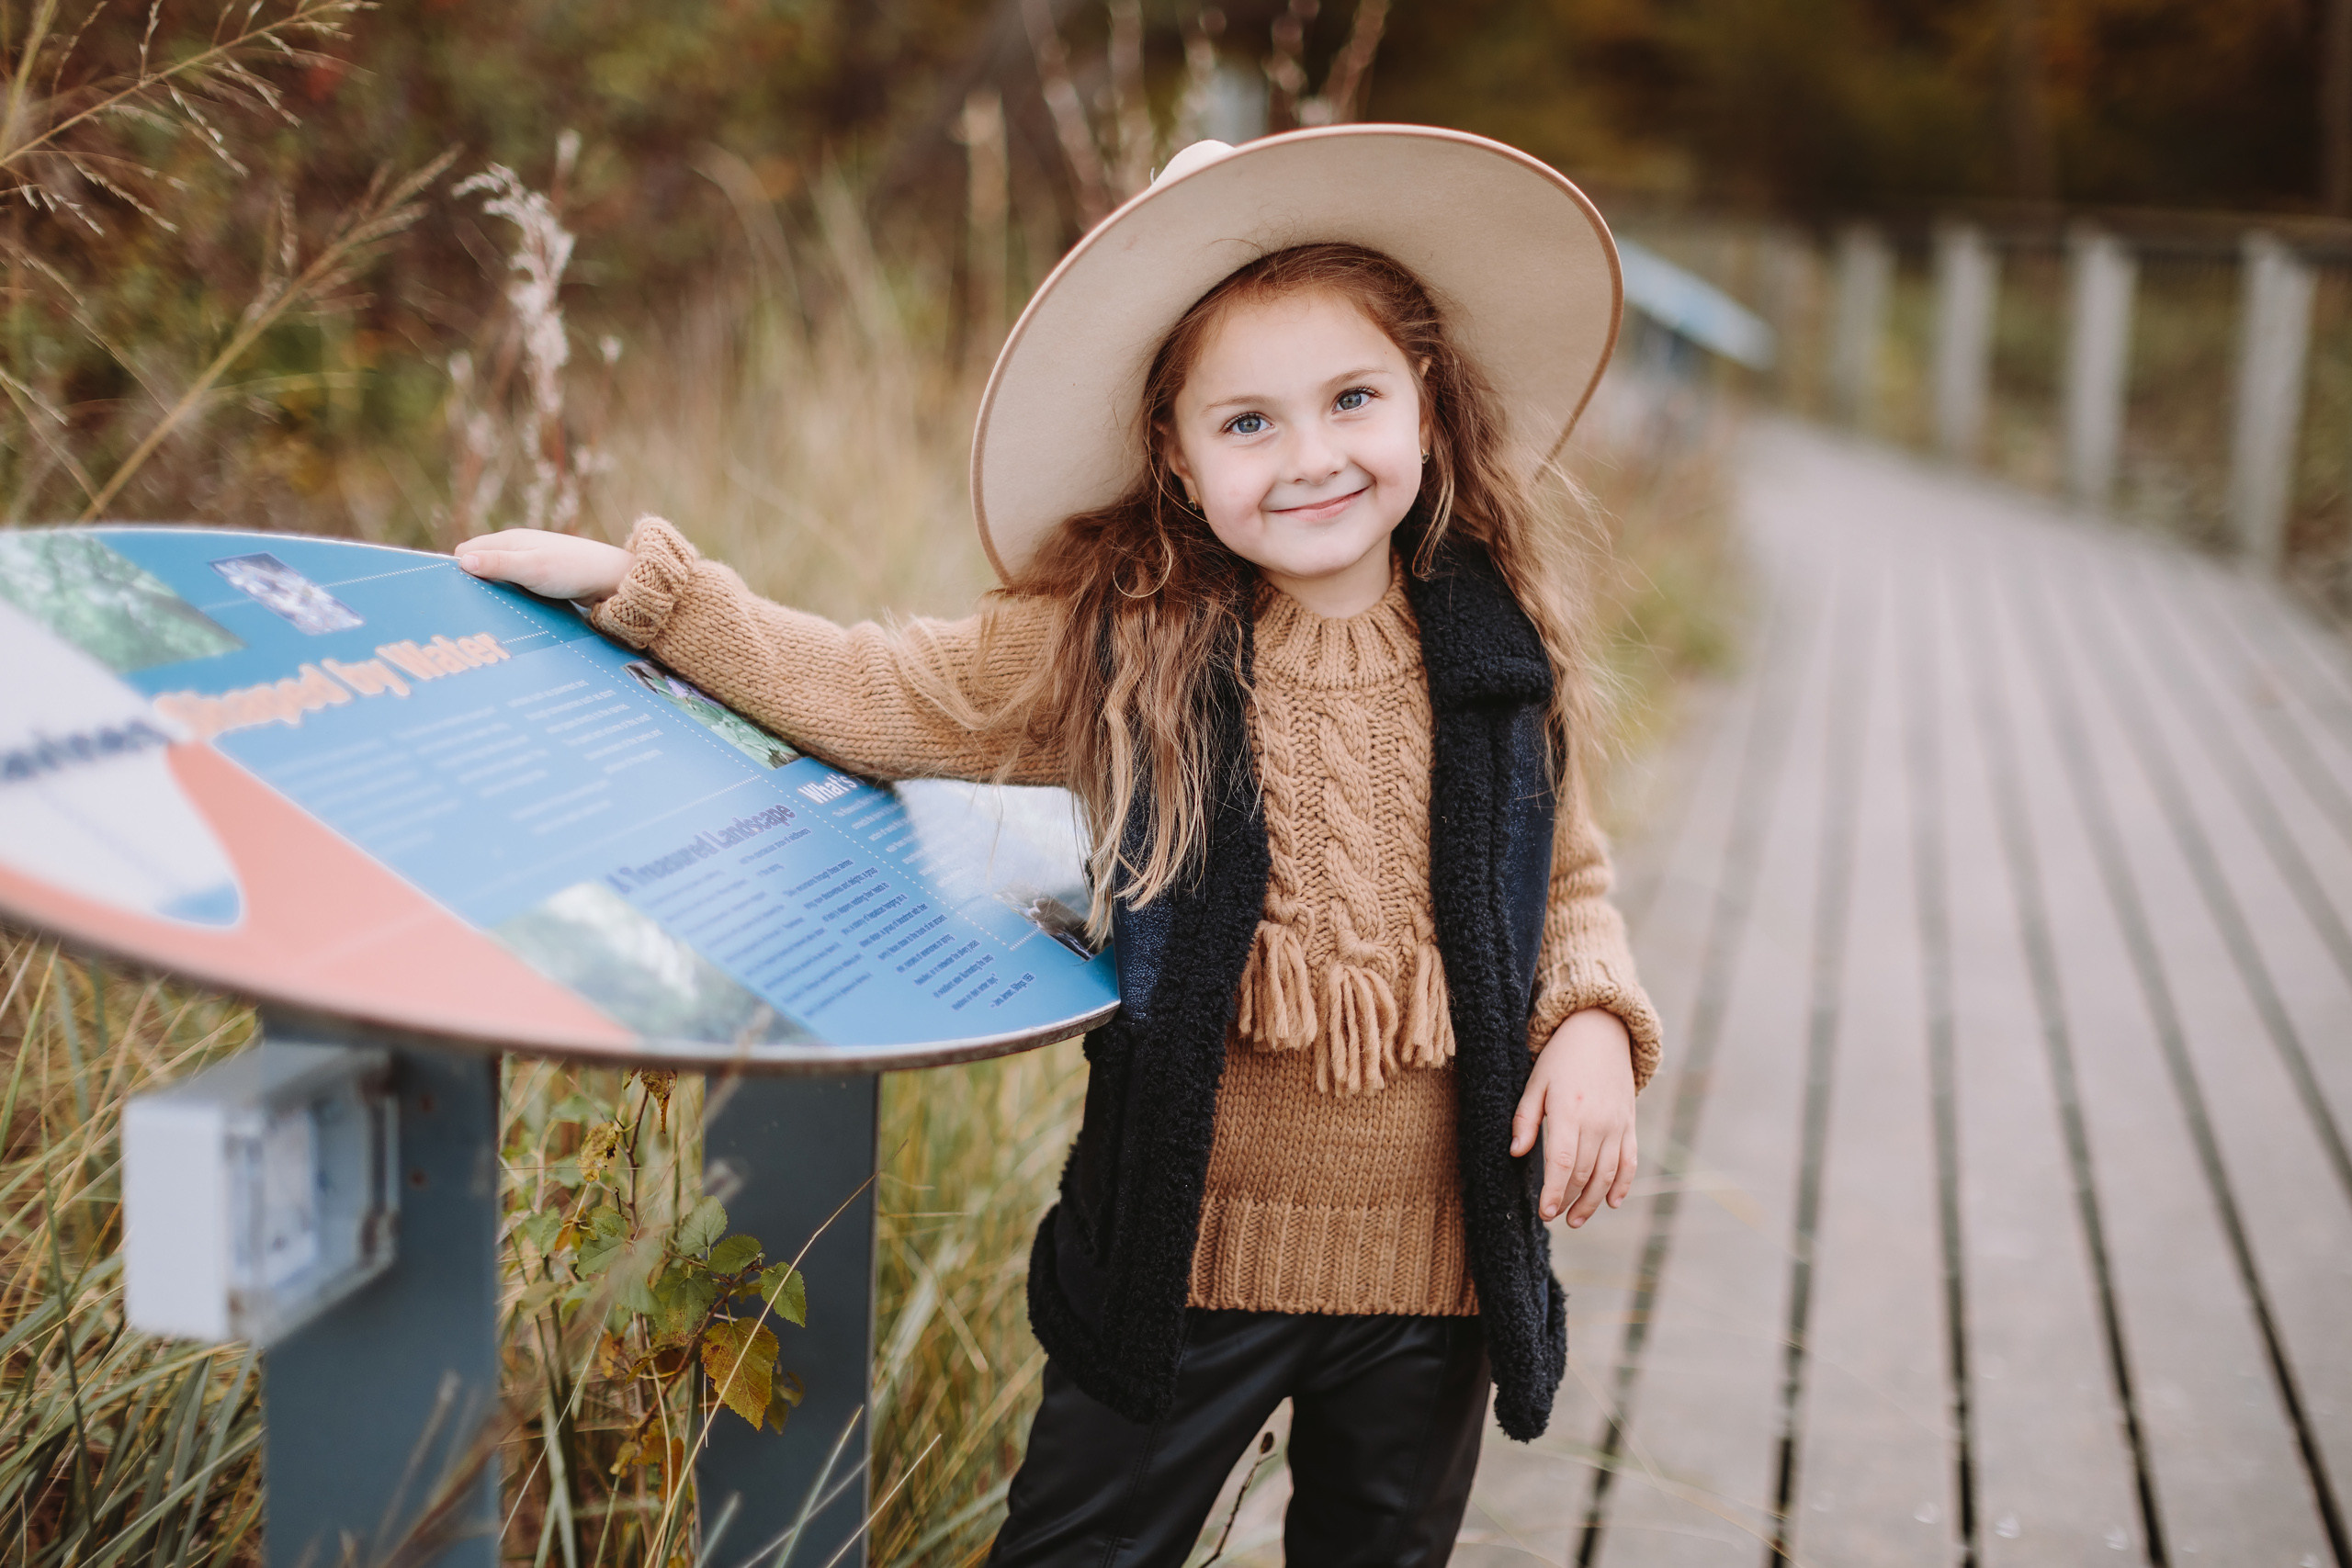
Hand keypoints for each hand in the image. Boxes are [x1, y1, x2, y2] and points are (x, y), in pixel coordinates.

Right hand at [455, 529, 633, 601]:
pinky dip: (509, 599)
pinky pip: (515, 588)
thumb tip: (462, 563)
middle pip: (480, 566)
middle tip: (466, 611)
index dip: (457, 571)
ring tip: (485, 616)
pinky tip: (509, 614)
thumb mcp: (531, 568)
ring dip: (492, 595)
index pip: (466, 552)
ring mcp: (529, 563)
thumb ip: (498, 564)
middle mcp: (516, 549)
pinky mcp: (541, 579)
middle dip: (472, 585)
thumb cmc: (572, 570)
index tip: (452, 595)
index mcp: (509, 540)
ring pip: (498, 579)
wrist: (611, 579)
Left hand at [1510, 1007, 1637, 1227]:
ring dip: (1593, 1201)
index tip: (1544, 1213)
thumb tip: (1515, 1152)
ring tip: (1575, 1219)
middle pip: (1585, 1173)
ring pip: (1608, 1174)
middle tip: (1552, 1217)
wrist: (1601, 1032)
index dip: (1555, 1192)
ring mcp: (1617, 1124)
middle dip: (1569, 1200)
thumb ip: (1525, 1119)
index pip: (1563, 1162)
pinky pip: (1630, 1161)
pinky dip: (1623, 1184)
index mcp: (1569, 1109)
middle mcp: (1597, 1121)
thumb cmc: (1560, 1059)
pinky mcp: (1629, 1125)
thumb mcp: (1535, 1083)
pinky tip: (1612, 1202)